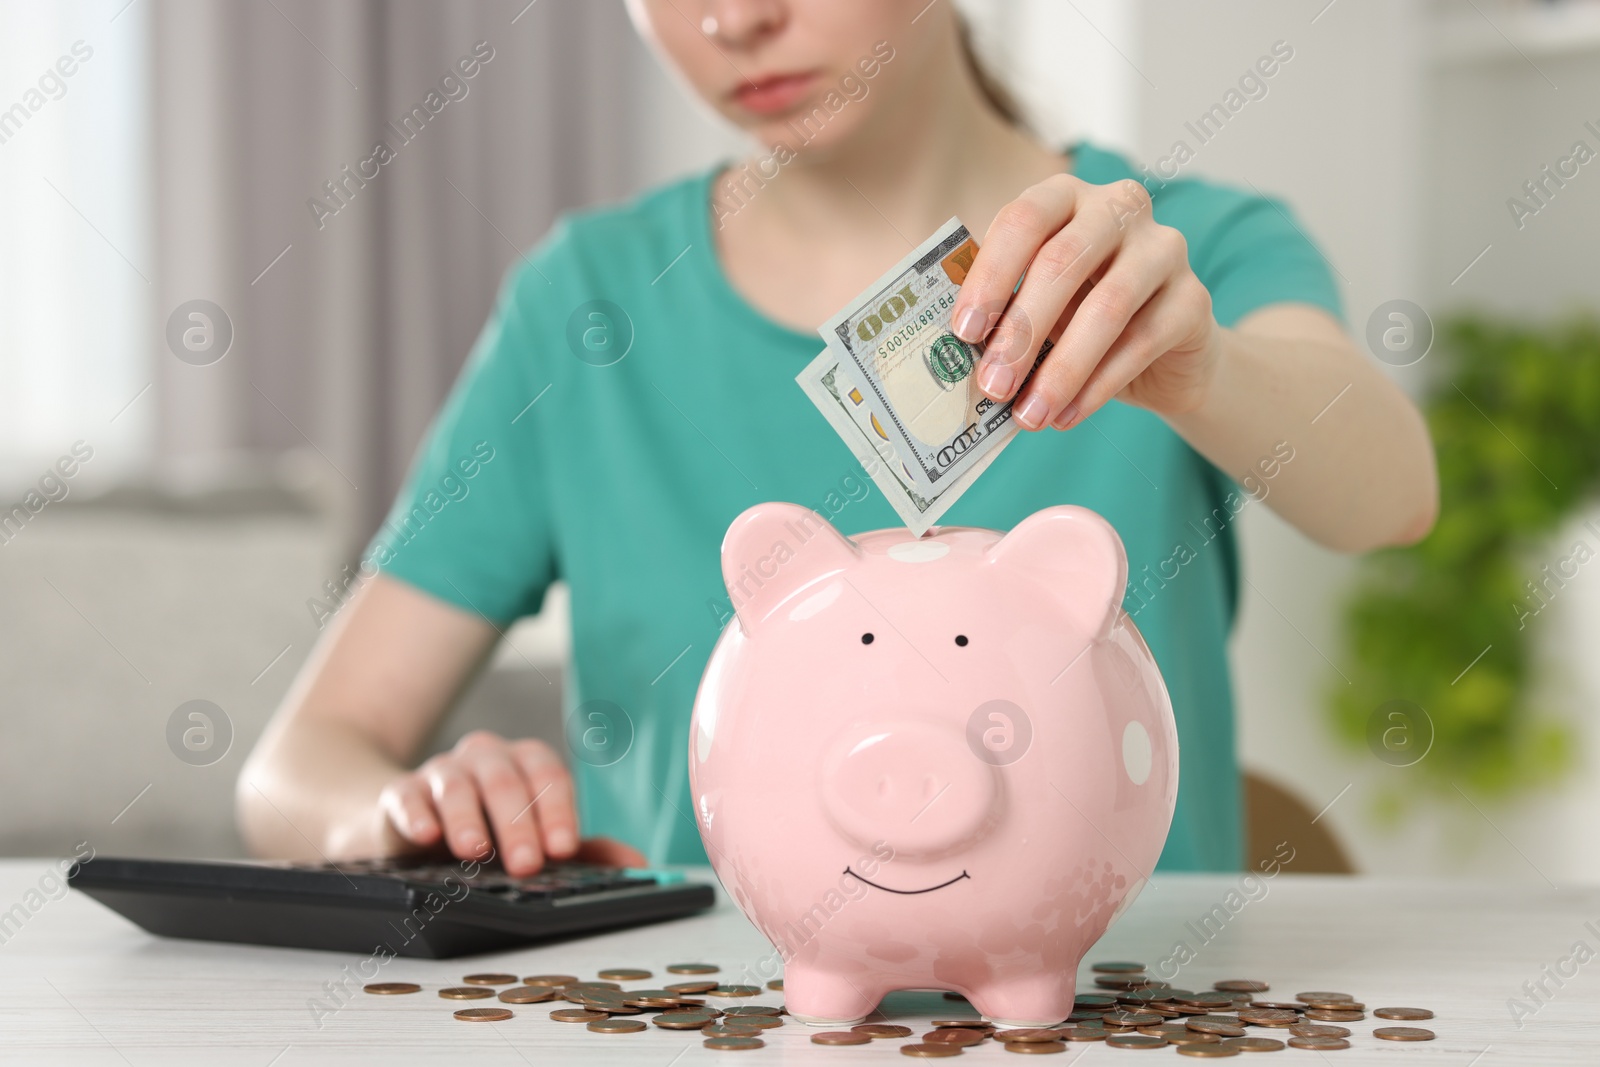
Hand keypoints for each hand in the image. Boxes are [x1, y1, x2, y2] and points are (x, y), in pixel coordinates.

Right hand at [377, 730, 645, 877]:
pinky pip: (406, 795)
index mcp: (526, 764)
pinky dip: (415, 813)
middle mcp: (486, 759)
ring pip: (457, 784)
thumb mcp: (536, 841)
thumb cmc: (487, 831)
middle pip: (507, 781)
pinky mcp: (400, 792)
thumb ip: (585, 853)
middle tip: (526, 864)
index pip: (549, 777)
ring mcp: (441, 772)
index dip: (558, 811)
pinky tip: (424, 836)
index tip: (564, 849)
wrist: (413, 824)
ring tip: (474, 851)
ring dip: (467, 817)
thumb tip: (637, 865)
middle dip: (519, 824)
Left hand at [950, 173, 1223, 430]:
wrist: (1165, 353)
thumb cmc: (1081, 318)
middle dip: (1021, 330)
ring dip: (1061, 369)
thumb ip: (1004, 313)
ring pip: (1108, 307)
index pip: (1024, 218)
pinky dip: (1097, 386)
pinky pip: (1142, 343)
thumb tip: (955, 354)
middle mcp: (1119, 208)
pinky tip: (1066, 416)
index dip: (991, 274)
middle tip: (992, 385)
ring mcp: (1164, 249)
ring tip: (1028, 415)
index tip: (963, 331)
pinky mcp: (1195, 299)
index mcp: (1066, 197)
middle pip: (1063, 261)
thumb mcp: (1037, 306)